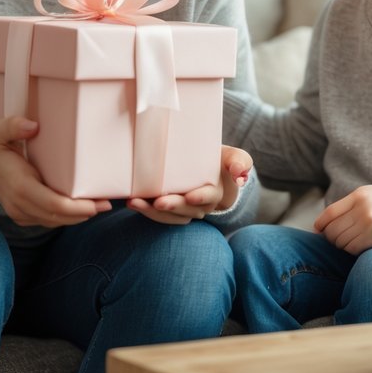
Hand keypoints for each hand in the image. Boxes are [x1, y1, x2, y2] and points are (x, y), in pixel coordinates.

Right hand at [0, 116, 110, 227]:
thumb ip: (13, 125)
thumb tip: (32, 125)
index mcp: (17, 185)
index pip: (51, 204)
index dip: (76, 208)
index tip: (97, 203)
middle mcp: (19, 204)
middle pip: (57, 217)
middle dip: (84, 213)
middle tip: (108, 204)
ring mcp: (20, 212)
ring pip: (54, 222)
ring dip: (78, 217)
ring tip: (100, 205)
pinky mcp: (23, 215)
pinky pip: (48, 220)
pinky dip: (67, 216)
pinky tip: (83, 207)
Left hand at [128, 145, 252, 225]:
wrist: (211, 168)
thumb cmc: (222, 161)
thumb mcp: (235, 157)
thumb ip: (240, 162)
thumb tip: (239, 174)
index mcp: (214, 192)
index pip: (208, 197)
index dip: (200, 198)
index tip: (190, 196)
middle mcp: (199, 205)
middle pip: (185, 210)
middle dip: (172, 206)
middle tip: (158, 201)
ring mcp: (183, 209)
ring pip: (169, 216)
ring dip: (151, 211)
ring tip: (135, 202)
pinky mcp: (169, 207)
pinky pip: (158, 214)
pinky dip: (145, 210)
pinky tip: (131, 201)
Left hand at [314, 185, 371, 254]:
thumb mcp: (368, 195)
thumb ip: (348, 205)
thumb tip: (320, 225)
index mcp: (359, 195)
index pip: (330, 212)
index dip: (321, 223)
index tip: (318, 229)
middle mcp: (363, 207)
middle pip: (333, 229)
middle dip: (331, 237)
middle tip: (336, 238)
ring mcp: (369, 222)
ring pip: (341, 240)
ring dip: (342, 244)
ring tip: (350, 241)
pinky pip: (352, 248)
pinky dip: (351, 249)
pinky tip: (358, 245)